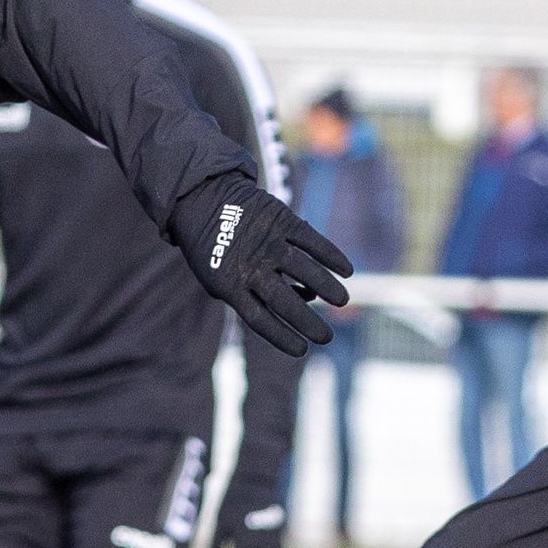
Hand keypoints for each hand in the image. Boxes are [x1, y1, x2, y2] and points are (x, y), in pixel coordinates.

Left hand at [175, 170, 352, 356]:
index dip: (282, 337)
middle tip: (326, 337)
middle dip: (307, 323)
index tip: (302, 350)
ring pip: (304, 270)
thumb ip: (250, 293)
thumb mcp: (216, 276)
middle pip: (284, 301)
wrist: (201, 197)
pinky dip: (332, 255)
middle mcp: (251, 265)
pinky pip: (312, 241)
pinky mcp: (281, 219)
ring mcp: (268, 242)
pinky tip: (347, 270)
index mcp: (229, 285)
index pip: (259, 319)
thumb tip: (304, 299)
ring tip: (342, 301)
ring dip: (327, 287)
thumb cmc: (213, 246)